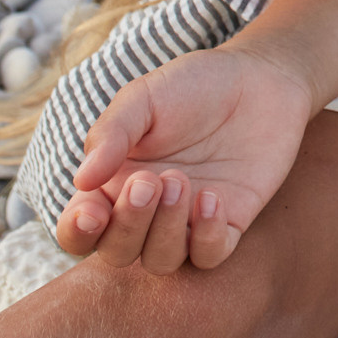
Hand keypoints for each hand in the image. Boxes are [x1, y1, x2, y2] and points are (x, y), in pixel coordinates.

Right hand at [53, 42, 318, 272]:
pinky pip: (209, 256)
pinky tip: (212, 198)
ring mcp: (187, 222)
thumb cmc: (193, 86)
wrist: (260, 77)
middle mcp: (146, 212)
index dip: (77, 231)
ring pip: (161, 260)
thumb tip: (82, 180)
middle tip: (149, 181)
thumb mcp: (144, 98)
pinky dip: (207, 237)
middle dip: (128, 225)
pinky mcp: (228, 223)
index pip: (80, 229)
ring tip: (180, 180)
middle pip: (117, 252)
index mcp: (112, 184)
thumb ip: (111, 134)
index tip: (92, 211)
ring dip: (166, 229)